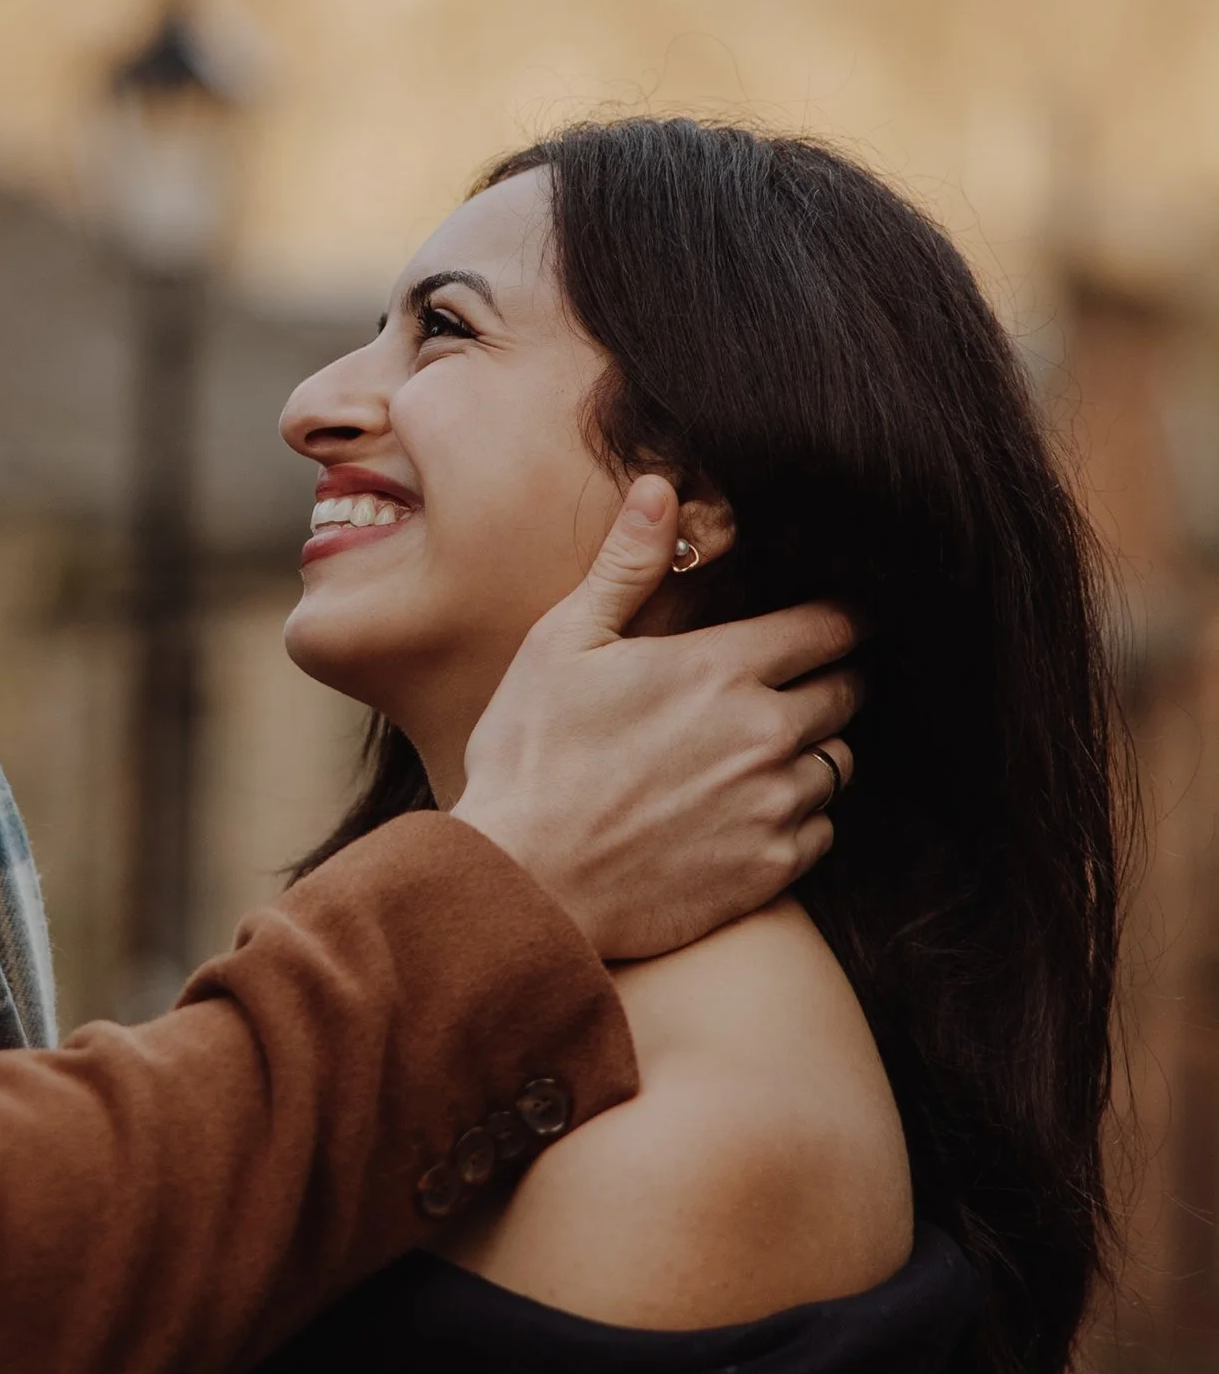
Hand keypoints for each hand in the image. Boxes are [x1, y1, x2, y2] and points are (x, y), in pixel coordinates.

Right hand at [451, 477, 858, 962]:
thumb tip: (661, 488)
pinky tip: (747, 813)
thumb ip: (625, 567)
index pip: (830, 627)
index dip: (842, 617)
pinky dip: (798, 816)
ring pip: (837, 762)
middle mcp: (765, 734)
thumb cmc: (532, 758)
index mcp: (720, 669)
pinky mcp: (771, 868)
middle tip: (792, 683)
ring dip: (811, 751)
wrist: (526, 884)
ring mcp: (774, 805)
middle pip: (847, 691)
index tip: (841, 617)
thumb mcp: (562, 645)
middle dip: (830, 678)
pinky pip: (822, 830)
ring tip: (757, 755)